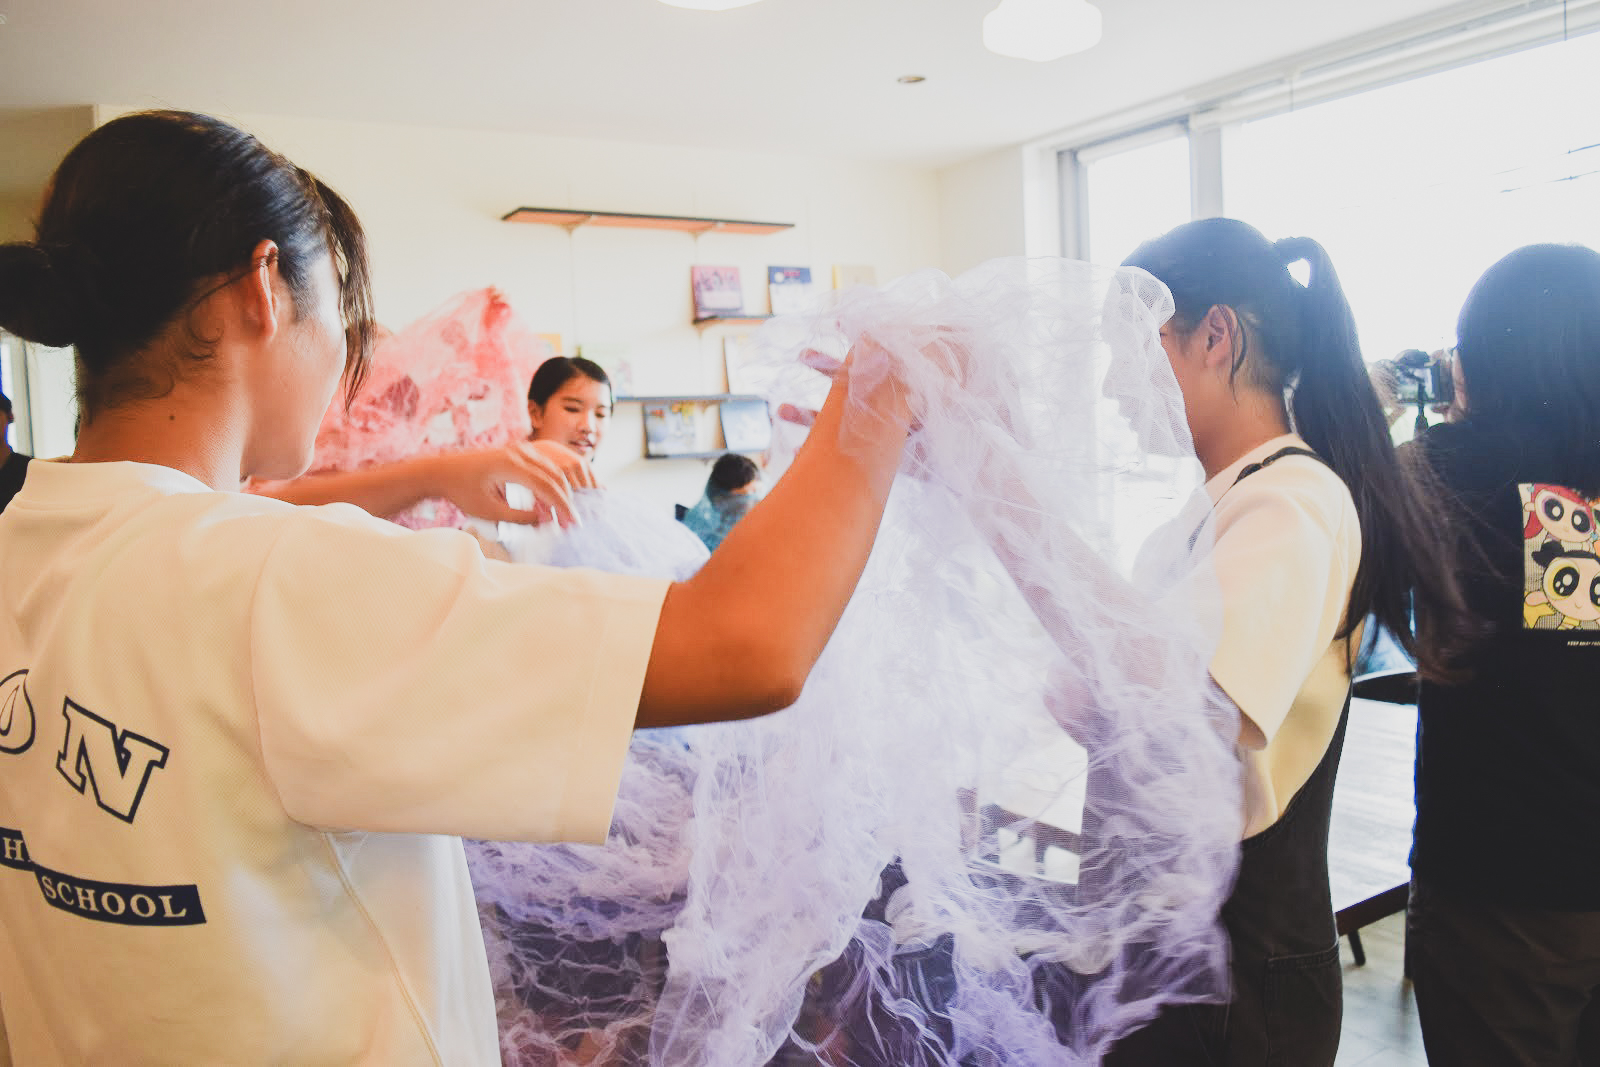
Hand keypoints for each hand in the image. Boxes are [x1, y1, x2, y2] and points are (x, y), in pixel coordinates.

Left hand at [431, 441, 596, 526]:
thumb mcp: (489, 511)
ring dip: (557, 493)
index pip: (547, 485)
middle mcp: (518, 453)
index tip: (572, 521)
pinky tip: (544, 506)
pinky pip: (540, 468)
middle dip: (564, 500)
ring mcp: (518, 450)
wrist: (442, 471)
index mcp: (511, 465)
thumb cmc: (462, 490)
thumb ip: (519, 517)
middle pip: (554, 475)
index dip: (562, 505)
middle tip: (570, 521)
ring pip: (550, 471)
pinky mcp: (516, 453)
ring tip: (558, 516)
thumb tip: (544, 520)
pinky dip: (547, 485)